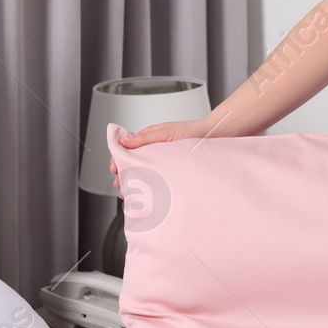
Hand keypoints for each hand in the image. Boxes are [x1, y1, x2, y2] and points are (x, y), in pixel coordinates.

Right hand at [107, 117, 221, 191]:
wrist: (214, 136)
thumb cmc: (192, 131)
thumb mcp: (165, 132)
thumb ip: (143, 137)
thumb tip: (122, 141)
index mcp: (148, 139)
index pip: (126, 149)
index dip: (118, 160)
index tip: (114, 169)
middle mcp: (154, 150)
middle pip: (133, 164)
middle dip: (124, 175)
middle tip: (121, 186)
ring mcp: (162, 161)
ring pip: (143, 173)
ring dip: (135, 183)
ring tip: (131, 195)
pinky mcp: (171, 170)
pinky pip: (157, 180)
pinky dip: (149, 187)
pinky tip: (148, 195)